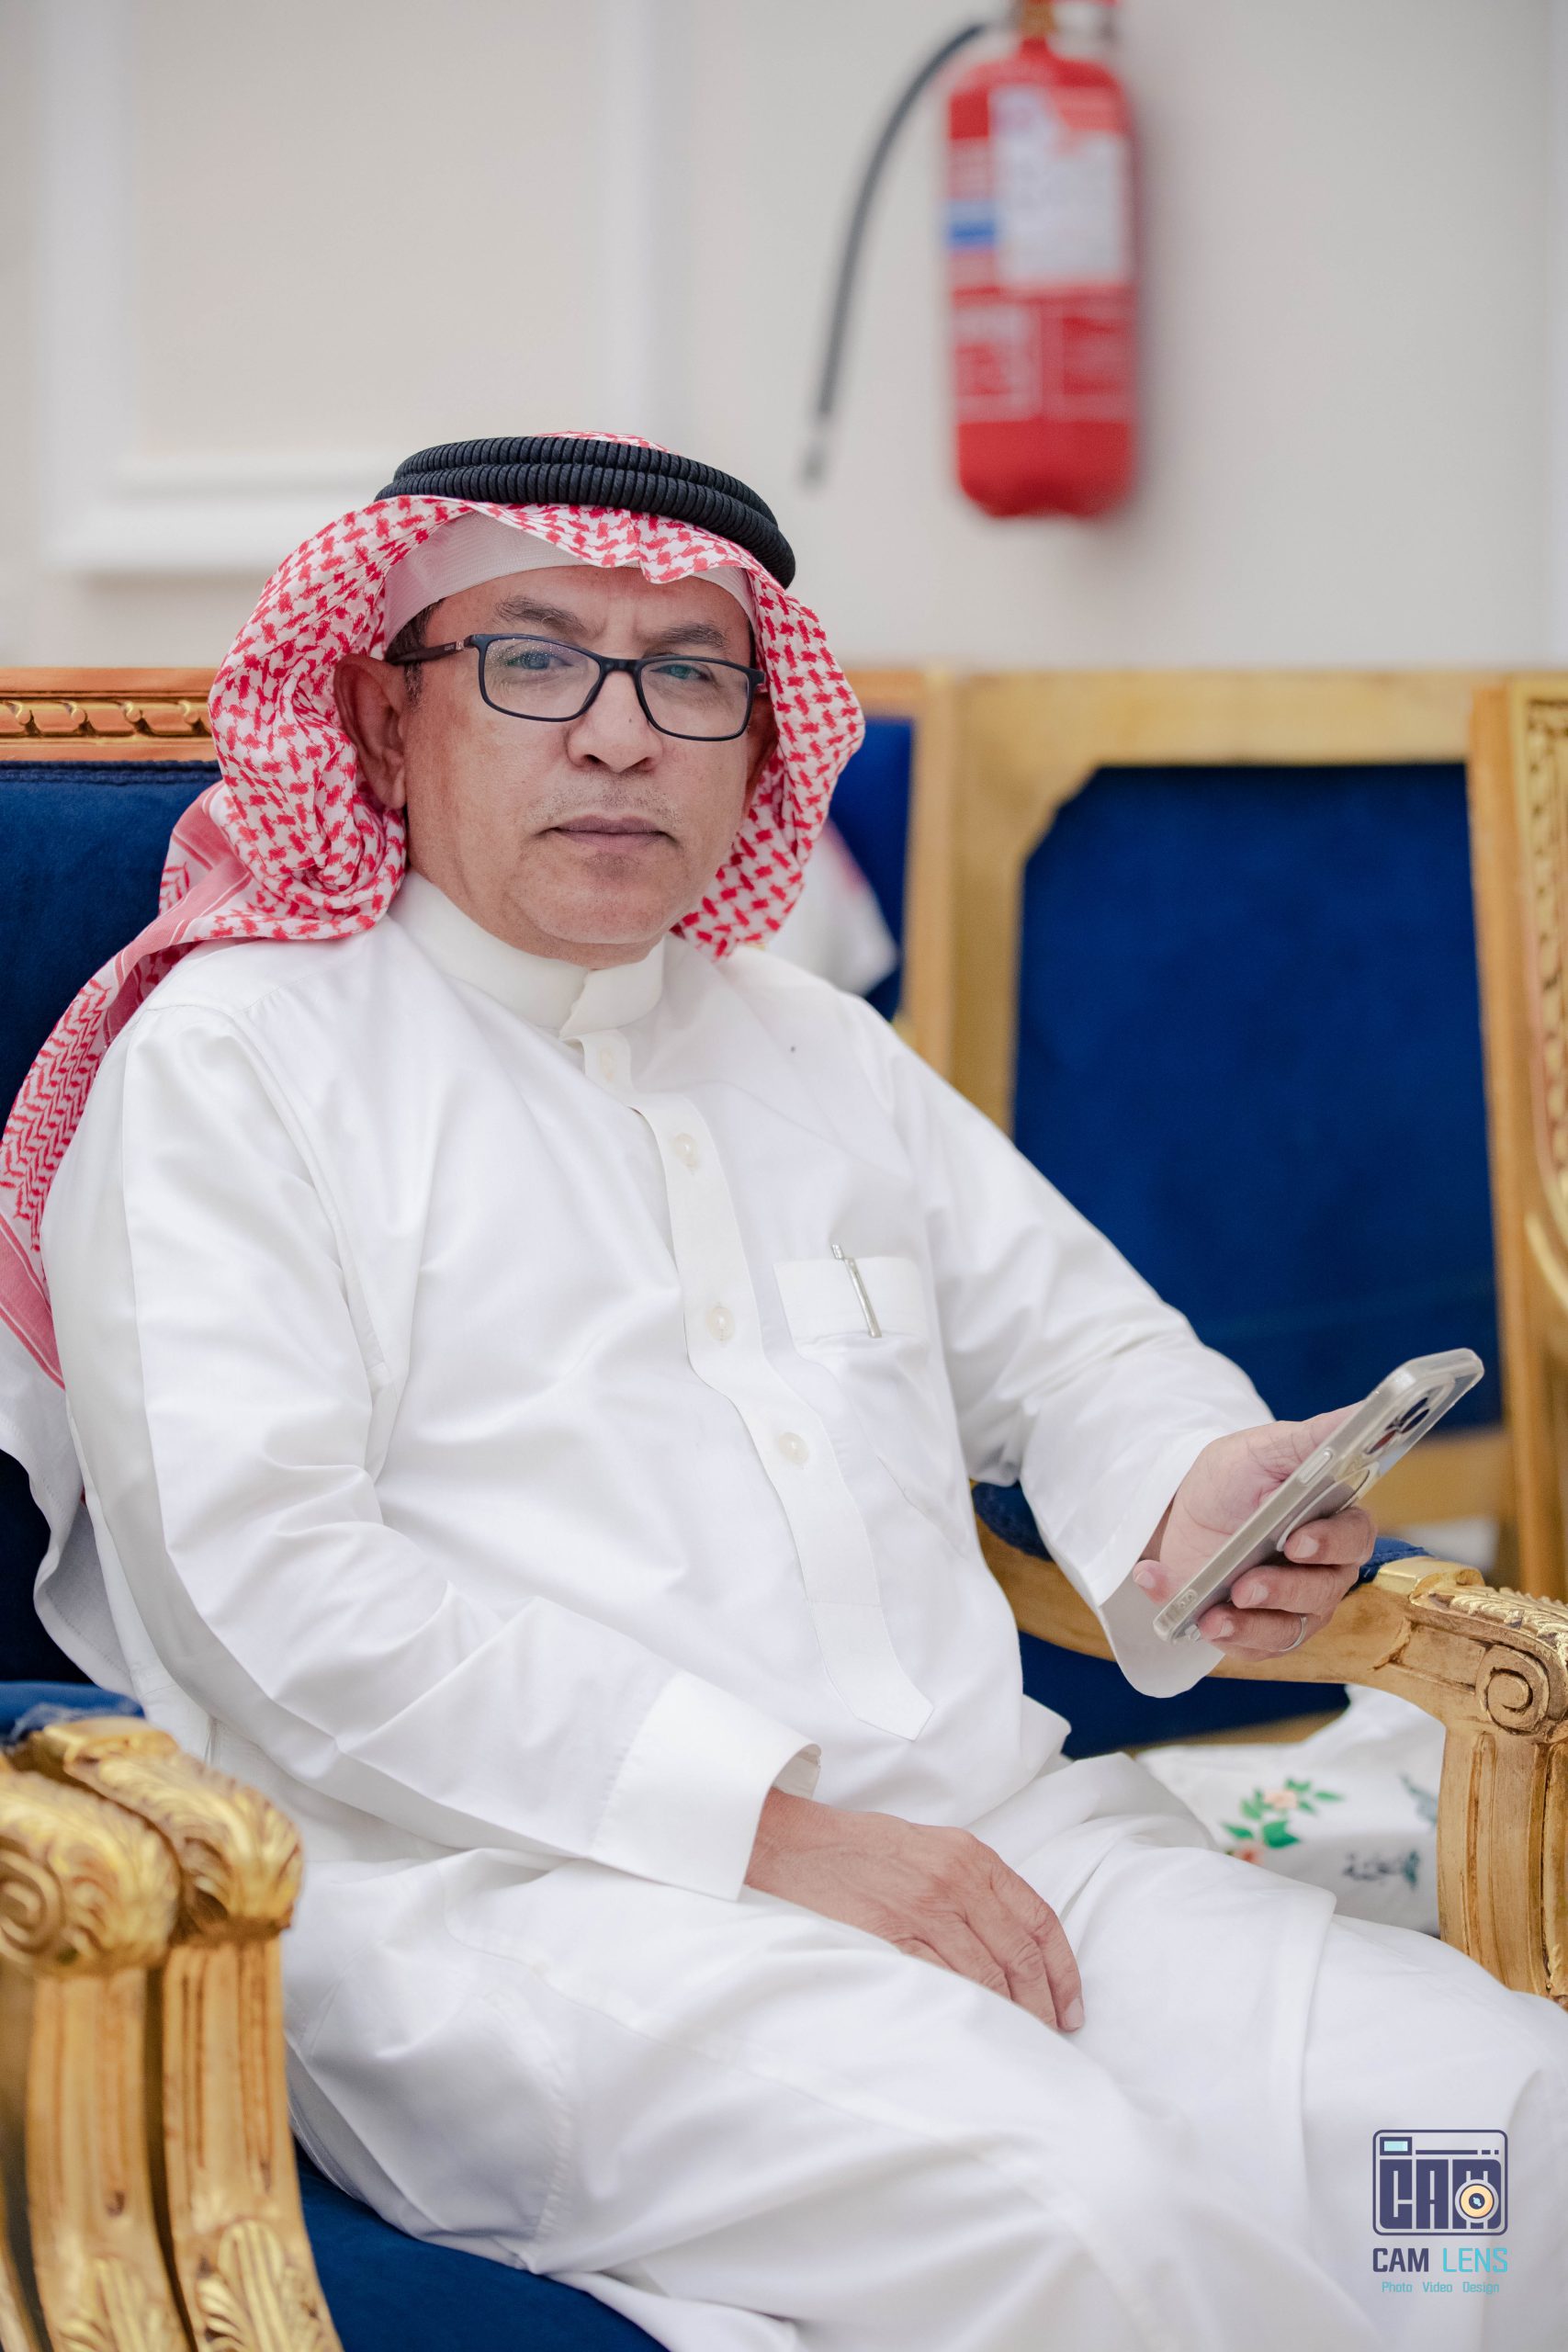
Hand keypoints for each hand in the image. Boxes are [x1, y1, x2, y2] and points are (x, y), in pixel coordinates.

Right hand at [745, 1789, 1082, 2029]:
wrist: (797, 1844)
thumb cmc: (861, 1848)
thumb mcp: (930, 1847)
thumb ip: (972, 1883)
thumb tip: (1010, 1940)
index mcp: (972, 1857)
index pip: (1038, 1919)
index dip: (1062, 1970)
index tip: (1071, 2005)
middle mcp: (956, 1881)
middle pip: (1019, 1955)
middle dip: (1043, 2004)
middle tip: (1051, 2036)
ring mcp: (924, 1908)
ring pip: (987, 1976)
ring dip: (1010, 2017)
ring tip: (1020, 2044)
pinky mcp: (891, 1936)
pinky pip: (942, 1982)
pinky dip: (965, 2011)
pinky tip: (976, 2031)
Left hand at [1131, 1410, 1374, 1659]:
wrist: (1181, 1510)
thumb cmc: (1235, 1476)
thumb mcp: (1265, 1449)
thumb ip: (1317, 1437)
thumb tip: (1371, 1408)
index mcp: (1333, 1521)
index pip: (1354, 1538)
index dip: (1329, 1544)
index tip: (1296, 1540)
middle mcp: (1322, 1571)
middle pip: (1321, 1593)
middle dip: (1283, 1591)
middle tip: (1245, 1586)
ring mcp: (1291, 1605)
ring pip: (1289, 1629)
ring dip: (1251, 1626)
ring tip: (1213, 1615)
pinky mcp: (1257, 1629)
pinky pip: (1252, 1647)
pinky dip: (1220, 1635)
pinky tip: (1191, 1616)